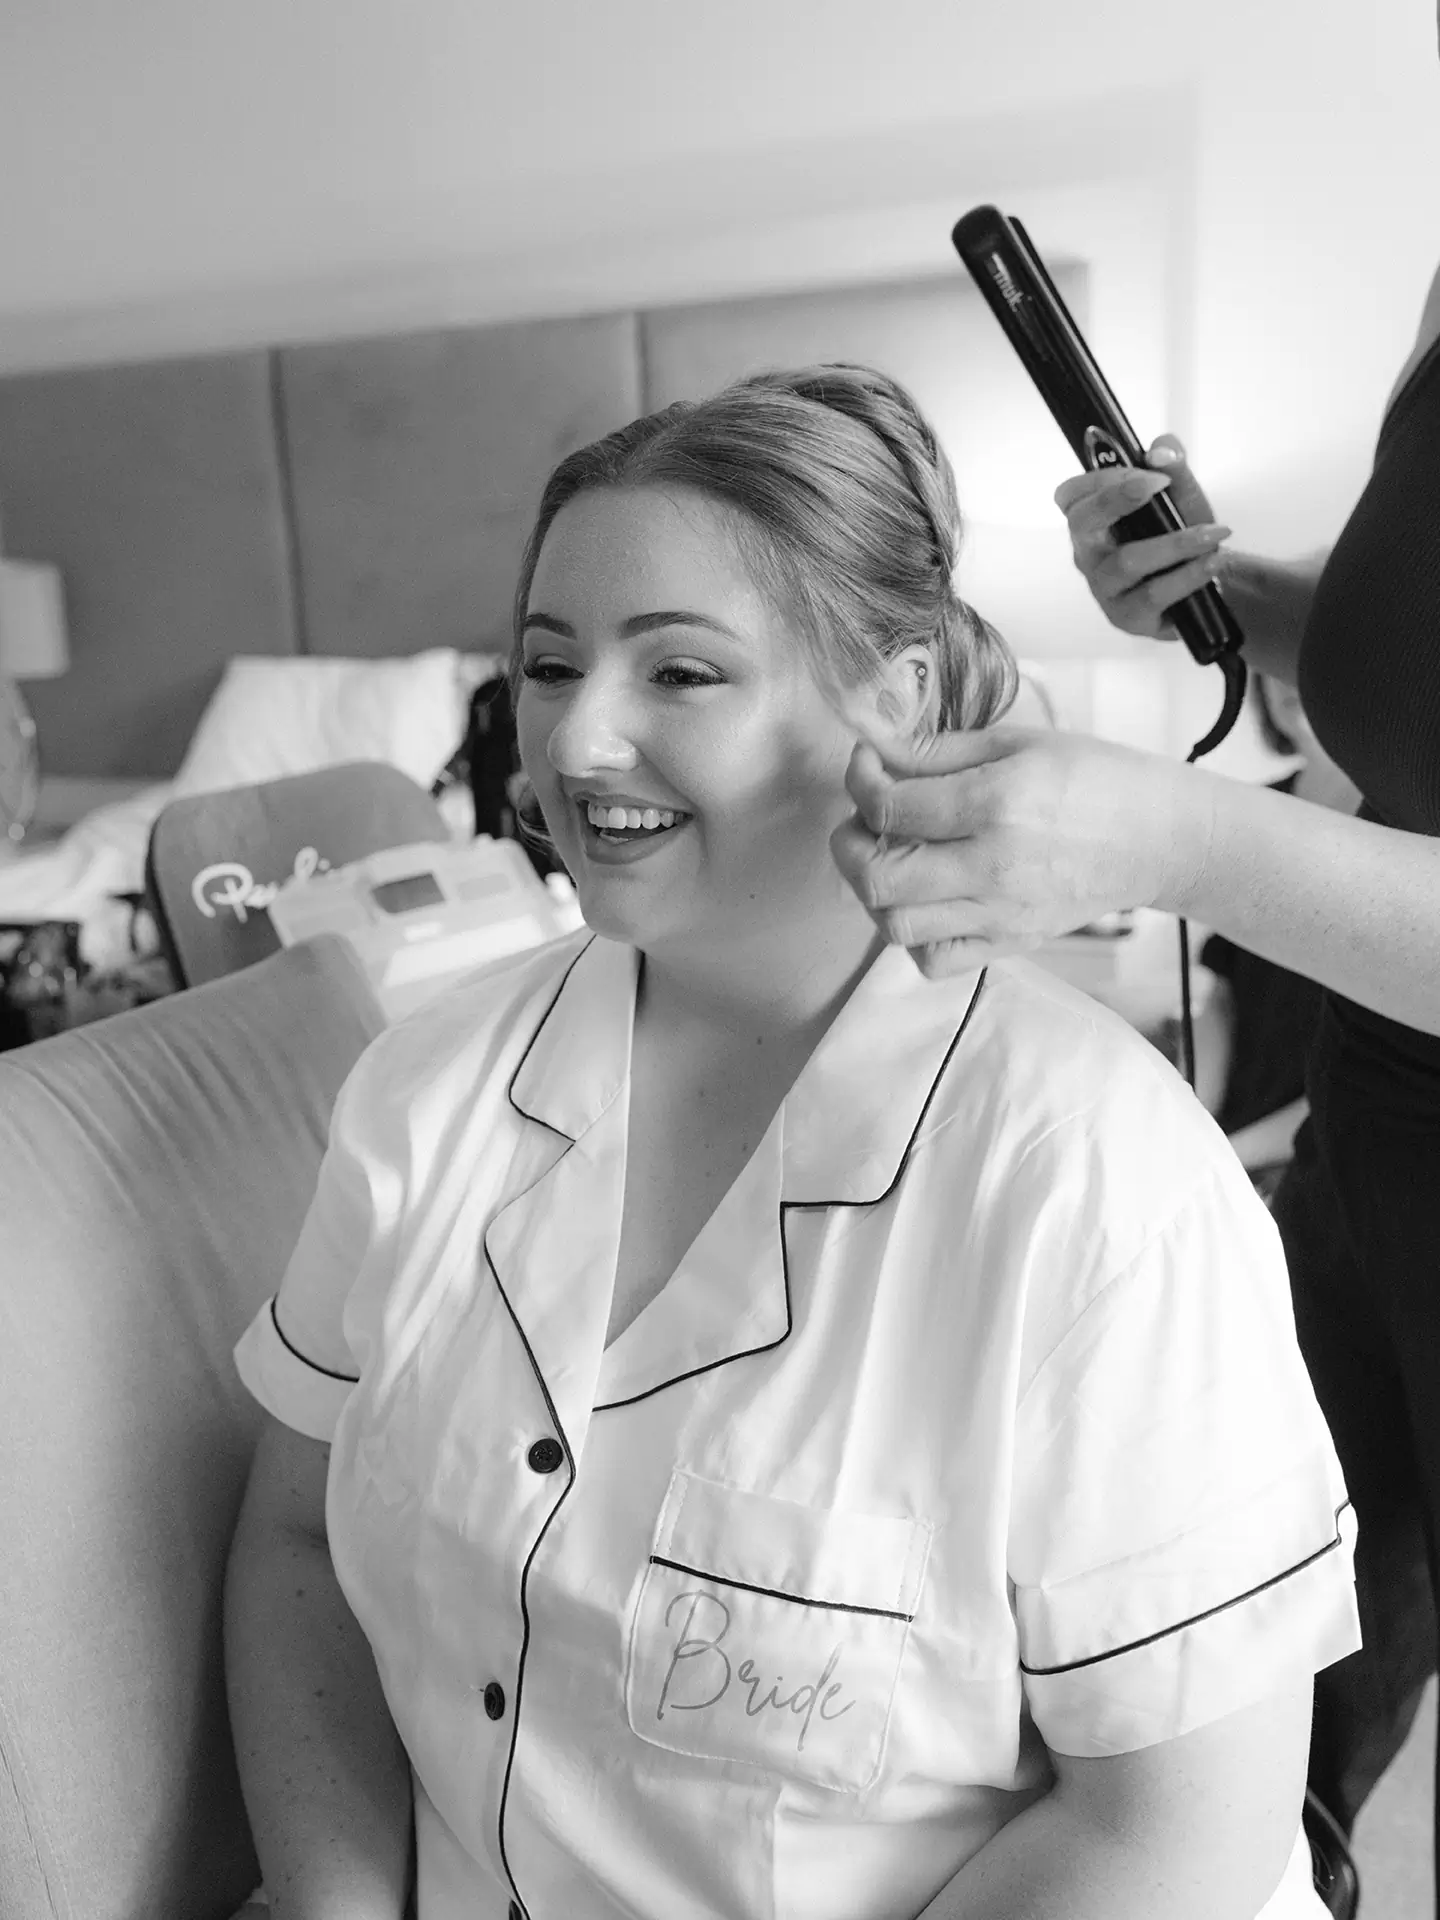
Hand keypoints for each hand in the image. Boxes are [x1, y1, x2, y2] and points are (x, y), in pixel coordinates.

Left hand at [831, 725, 1207, 976]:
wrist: (1160, 838)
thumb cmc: (1097, 778)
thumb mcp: (1018, 742)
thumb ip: (938, 750)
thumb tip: (875, 748)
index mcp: (995, 805)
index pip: (887, 806)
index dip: (859, 780)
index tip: (867, 764)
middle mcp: (991, 867)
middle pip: (876, 876)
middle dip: (848, 842)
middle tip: (863, 817)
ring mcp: (999, 915)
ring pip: (894, 925)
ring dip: (874, 889)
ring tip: (890, 856)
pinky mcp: (1009, 944)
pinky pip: (932, 960)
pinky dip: (911, 934)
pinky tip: (923, 898)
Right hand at [1055, 434, 1231, 639]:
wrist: (1210, 584)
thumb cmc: (1183, 538)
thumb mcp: (1183, 496)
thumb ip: (1174, 466)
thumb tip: (1159, 452)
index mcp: (1093, 521)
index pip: (1070, 495)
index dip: (1100, 478)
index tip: (1146, 471)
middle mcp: (1089, 554)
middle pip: (1081, 522)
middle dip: (1118, 498)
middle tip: (1161, 484)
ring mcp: (1104, 589)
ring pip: (1127, 561)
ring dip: (1175, 543)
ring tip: (1214, 534)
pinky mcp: (1127, 618)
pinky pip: (1153, 595)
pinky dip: (1188, 575)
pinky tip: (1213, 563)